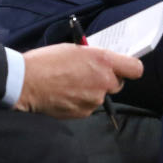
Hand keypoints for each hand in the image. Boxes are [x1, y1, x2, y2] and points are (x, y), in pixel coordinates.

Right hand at [14, 44, 142, 117]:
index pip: (135, 68)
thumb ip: (93, 57)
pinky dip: (80, 100)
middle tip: (89, 73)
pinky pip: (89, 105)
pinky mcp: (84, 113)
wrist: (27, 83)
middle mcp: (103, 82)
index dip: (129, 68)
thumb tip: (101, 62)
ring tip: (70, 83)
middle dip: (107, 79)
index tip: (122, 67)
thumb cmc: (46, 61)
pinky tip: (65, 93)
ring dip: (91, 90)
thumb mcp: (74, 49)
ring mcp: (95, 100)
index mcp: (103, 61)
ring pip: (101, 95)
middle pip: (118, 83)